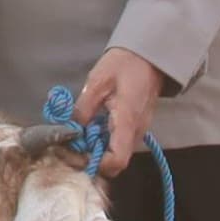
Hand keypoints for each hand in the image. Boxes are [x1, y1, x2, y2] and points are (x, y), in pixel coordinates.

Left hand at [74, 48, 165, 174]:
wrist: (149, 55)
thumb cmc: (123, 64)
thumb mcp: (97, 81)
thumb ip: (83, 108)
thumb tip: (72, 130)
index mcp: (127, 121)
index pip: (117, 160)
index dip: (96, 165)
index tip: (76, 154)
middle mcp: (136, 131)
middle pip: (116, 163)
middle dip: (92, 160)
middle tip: (71, 146)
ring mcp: (138, 129)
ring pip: (117, 153)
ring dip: (97, 150)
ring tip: (78, 136)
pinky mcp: (136, 125)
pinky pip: (120, 142)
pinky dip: (104, 142)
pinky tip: (90, 128)